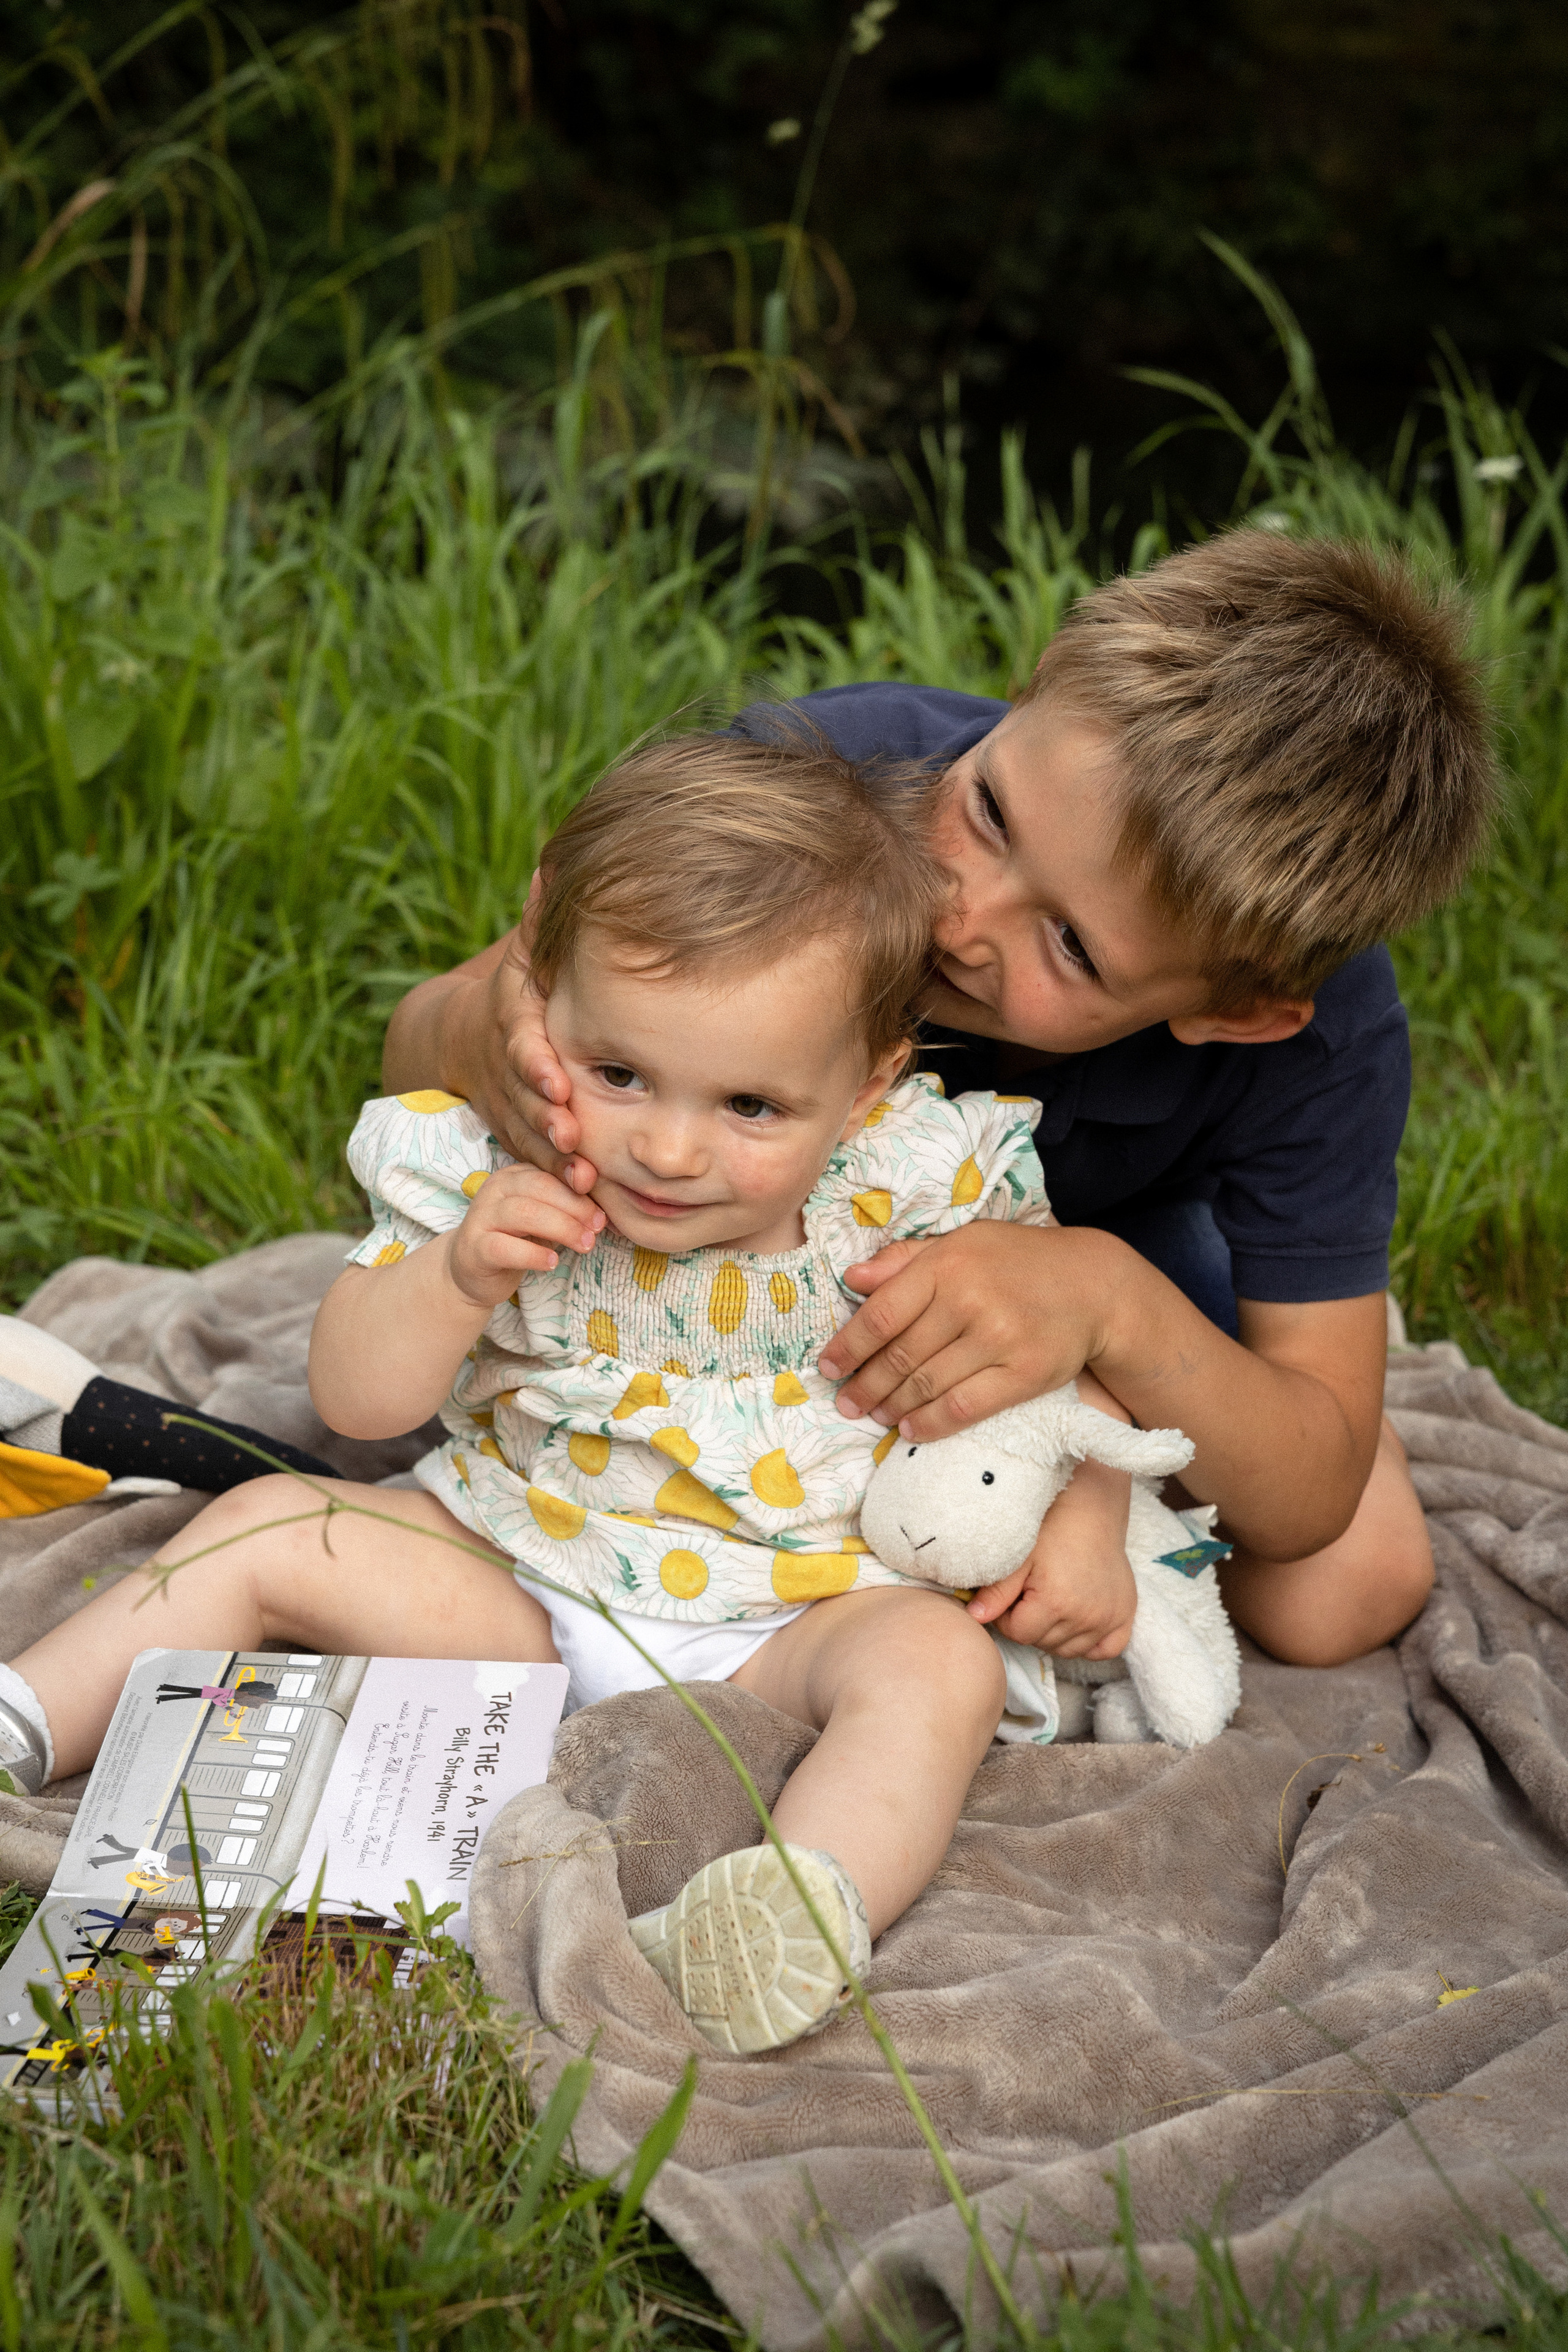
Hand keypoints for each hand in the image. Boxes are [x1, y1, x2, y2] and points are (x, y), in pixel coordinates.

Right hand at [444, 1165, 604, 1312]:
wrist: (472, 1271)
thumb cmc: (516, 1240)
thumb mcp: (543, 1219)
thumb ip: (565, 1208)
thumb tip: (604, 1212)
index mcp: (514, 1175)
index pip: (551, 1174)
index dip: (580, 1193)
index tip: (603, 1215)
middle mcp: (495, 1189)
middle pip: (540, 1188)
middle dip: (575, 1208)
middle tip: (597, 1229)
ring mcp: (481, 1217)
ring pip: (524, 1214)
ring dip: (561, 1228)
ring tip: (584, 1245)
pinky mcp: (475, 1248)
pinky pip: (505, 1247)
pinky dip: (532, 1254)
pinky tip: (552, 1262)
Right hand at [445, 879, 598, 1194]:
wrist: (458, 1038)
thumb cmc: (516, 989)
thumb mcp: (522, 952)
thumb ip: (539, 921)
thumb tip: (550, 868)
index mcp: (512, 1021)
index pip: (522, 1043)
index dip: (537, 1065)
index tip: (557, 1083)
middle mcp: (506, 1065)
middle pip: (524, 1097)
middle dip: (547, 1121)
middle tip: (573, 1142)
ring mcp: (508, 1103)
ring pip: (527, 1135)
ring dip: (552, 1159)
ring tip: (582, 1182)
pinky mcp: (515, 1131)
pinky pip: (532, 1158)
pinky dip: (553, 1178)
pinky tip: (583, 1198)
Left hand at [819, 1221, 1126, 1438]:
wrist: (1095, 1287)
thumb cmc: (1018, 1263)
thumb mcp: (963, 1243)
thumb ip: (906, 1260)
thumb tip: (852, 1278)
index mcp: (947, 1265)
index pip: (881, 1314)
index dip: (848, 1346)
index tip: (828, 1368)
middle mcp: (969, 1300)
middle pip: (900, 1355)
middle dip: (866, 1384)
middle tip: (847, 1403)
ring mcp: (998, 1338)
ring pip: (927, 1383)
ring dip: (893, 1406)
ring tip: (875, 1415)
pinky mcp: (1024, 1373)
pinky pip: (965, 1407)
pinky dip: (932, 1423)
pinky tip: (911, 1429)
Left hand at [965, 1457, 1135, 1658]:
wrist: (1091, 1510)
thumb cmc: (1051, 1529)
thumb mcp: (1018, 1557)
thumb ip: (996, 1592)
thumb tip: (975, 1619)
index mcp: (1056, 1603)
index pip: (1018, 1634)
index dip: (1007, 1617)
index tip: (1012, 1595)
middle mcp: (1085, 1617)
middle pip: (1043, 1643)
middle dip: (1030, 1624)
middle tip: (1031, 1594)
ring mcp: (1107, 1619)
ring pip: (1070, 1650)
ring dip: (1056, 1634)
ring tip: (1053, 1602)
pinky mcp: (1125, 1616)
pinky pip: (1105, 1650)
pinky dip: (1090, 1643)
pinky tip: (1079, 1620)